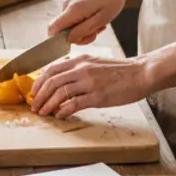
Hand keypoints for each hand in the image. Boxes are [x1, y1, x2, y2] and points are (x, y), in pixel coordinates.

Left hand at [30, 54, 150, 117]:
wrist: (140, 73)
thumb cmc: (120, 70)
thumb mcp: (96, 63)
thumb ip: (79, 68)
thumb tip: (63, 80)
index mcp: (81, 60)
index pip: (52, 69)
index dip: (39, 82)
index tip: (35, 92)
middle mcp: (82, 69)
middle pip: (52, 81)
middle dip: (39, 95)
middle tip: (35, 106)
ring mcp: (89, 82)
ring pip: (60, 93)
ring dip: (48, 105)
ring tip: (43, 112)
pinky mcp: (97, 96)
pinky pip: (74, 104)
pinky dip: (63, 110)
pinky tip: (60, 115)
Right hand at [47, 0, 130, 45]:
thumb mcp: (101, 19)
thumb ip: (83, 31)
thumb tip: (68, 40)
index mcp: (72, 10)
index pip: (52, 29)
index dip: (58, 41)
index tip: (76, 43)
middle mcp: (67, 4)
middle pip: (63, 29)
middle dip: (80, 35)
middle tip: (97, 31)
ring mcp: (70, 1)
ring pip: (71, 23)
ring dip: (85, 28)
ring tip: (101, 22)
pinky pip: (75, 16)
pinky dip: (86, 20)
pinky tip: (98, 16)